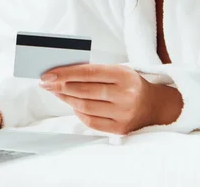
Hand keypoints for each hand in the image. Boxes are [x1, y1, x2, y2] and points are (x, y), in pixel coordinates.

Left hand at [39, 64, 182, 134]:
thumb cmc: (129, 84)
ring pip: (84, 107)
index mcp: (124, 76)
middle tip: (45, 82)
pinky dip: (77, 112)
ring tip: (56, 92)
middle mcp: (125, 95)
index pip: (88, 73)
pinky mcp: (120, 129)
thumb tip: (61, 74)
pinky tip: (72, 105)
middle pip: (83, 91)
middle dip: (60, 86)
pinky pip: (90, 121)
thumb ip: (93, 71)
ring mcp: (123, 114)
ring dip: (65, 99)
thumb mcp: (117, 71)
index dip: (65, 73)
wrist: (154, 106)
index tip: (47, 74)